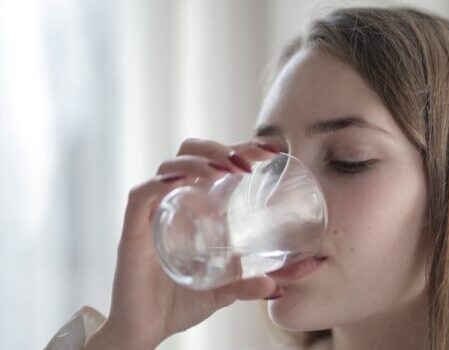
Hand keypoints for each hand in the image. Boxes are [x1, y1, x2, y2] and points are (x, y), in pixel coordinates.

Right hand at [85, 138, 279, 349]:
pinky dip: (159, 183)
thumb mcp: (224, 291)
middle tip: (248, 162)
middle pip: (190, 152)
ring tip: (224, 170)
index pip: (215, 161)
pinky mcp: (132, 231)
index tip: (272, 150)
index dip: (241, 148)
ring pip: (169, 166)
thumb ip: (248, 285)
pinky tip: (181, 182)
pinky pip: (140, 196)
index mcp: (195, 205)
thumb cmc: (180, 303)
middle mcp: (173, 201)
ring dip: (198, 161)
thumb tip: (278, 288)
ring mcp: (152, 214)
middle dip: (220, 147)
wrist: (145, 331)